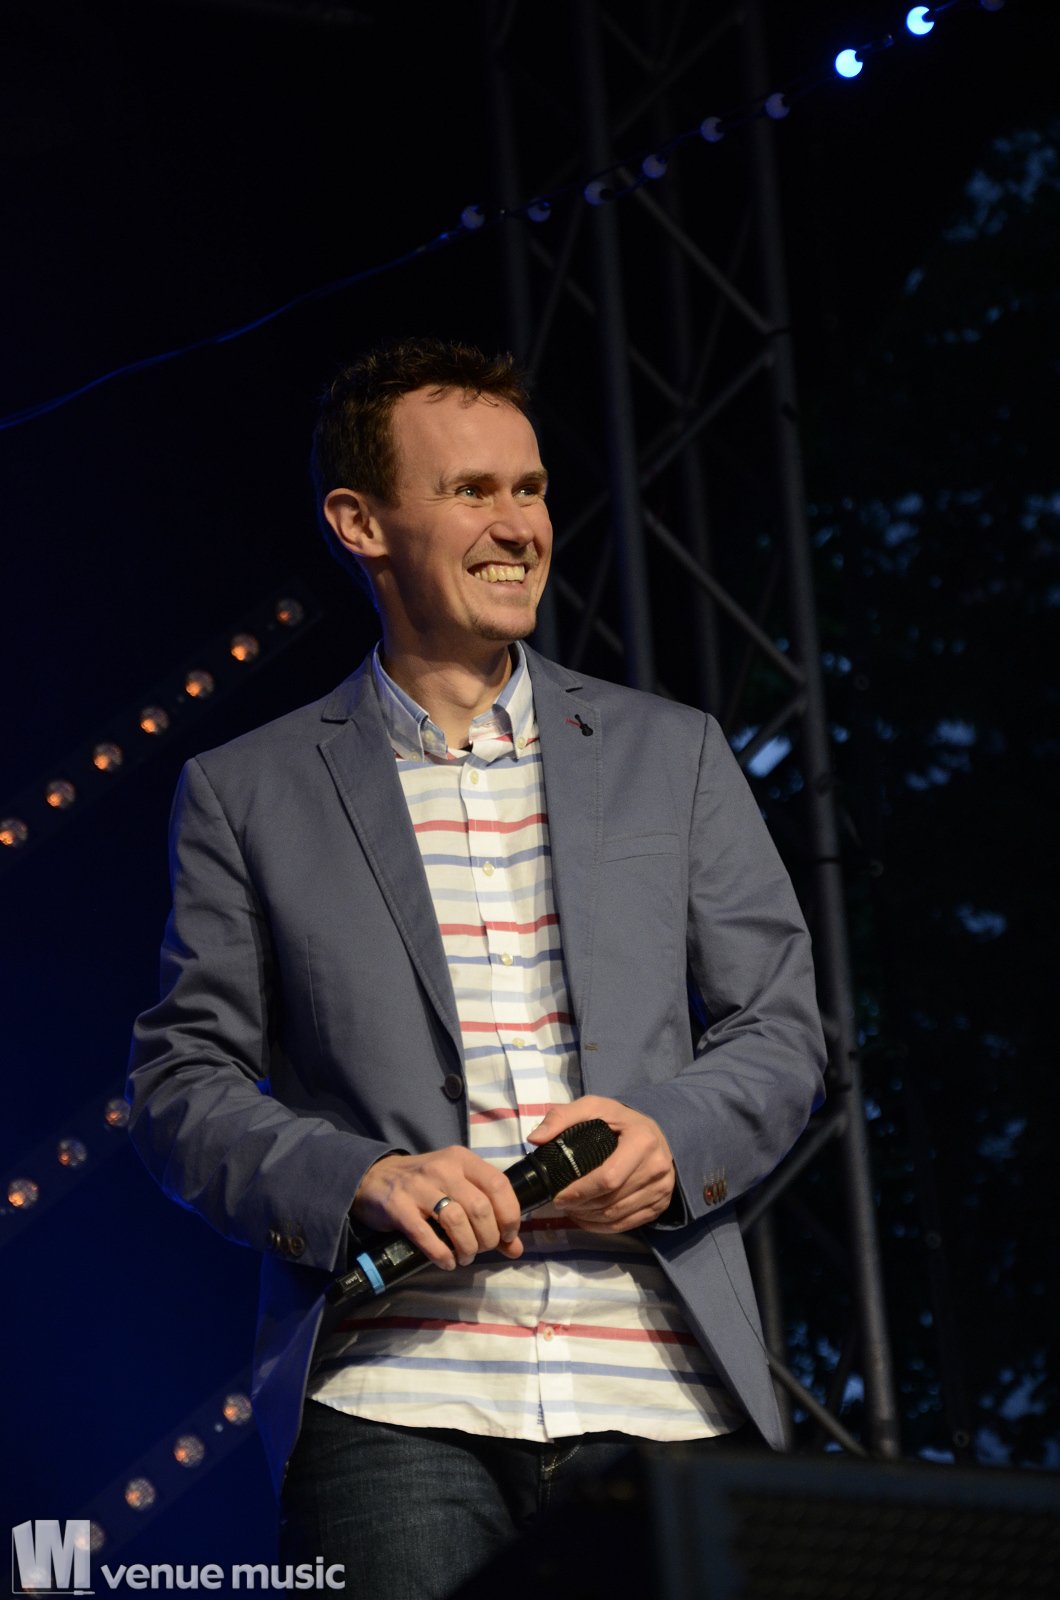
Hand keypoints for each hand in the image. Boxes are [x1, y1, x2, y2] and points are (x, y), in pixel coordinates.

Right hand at [351, 1146, 524, 1270]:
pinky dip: (442, 1255)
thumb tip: (515, 1248)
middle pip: (479, 1207)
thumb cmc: (426, 1185)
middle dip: (487, 1238)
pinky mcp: (399, 1207)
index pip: (498, 1184)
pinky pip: (427, 1236)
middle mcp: (443, 1168)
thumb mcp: (458, 1189)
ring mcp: (419, 1186)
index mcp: (462, 1160)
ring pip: (456, 1221)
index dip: (509, 1214)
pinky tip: (447, 1261)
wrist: (375, 1178)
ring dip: (467, 1247)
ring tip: (465, 1256)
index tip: (507, 1235)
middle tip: (481, 1249)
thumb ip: (489, 1215)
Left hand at [528, 1096, 675, 1231]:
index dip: (579, 1192)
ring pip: (617, 1215)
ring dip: (589, 1218)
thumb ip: (562, 1117)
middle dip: (581, 1207)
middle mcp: (657, 1167)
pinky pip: (627, 1224)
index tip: (557, 1196)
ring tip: (571, 1210)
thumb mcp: (593, 1108)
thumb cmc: (620, 1121)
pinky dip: (603, 1227)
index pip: (608, 1178)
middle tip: (561, 1204)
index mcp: (642, 1141)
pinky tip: (587, 1218)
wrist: (654, 1133)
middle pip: (611, 1200)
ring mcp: (662, 1188)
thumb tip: (536, 1139)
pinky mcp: (661, 1204)